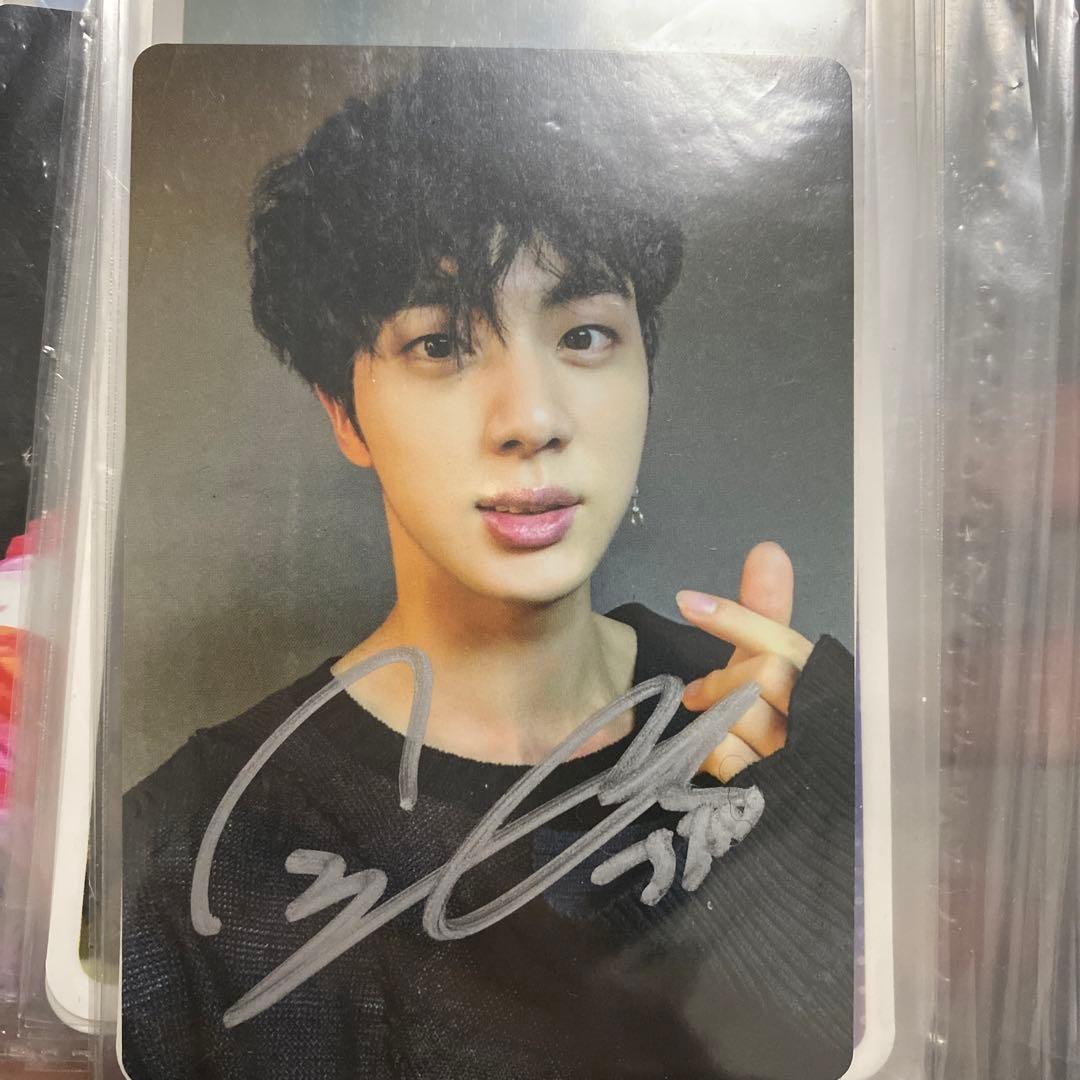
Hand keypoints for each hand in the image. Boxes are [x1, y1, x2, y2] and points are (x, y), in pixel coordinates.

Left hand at [676, 542, 812, 781]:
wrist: (793, 801)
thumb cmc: (779, 719)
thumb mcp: (770, 663)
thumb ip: (765, 613)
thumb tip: (768, 548)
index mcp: (827, 682)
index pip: (782, 643)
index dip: (736, 618)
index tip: (686, 601)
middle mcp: (825, 720)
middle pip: (764, 675)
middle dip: (722, 680)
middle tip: (700, 693)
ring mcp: (803, 762)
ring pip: (742, 719)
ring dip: (715, 718)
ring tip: (712, 725)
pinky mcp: (778, 797)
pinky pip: (728, 761)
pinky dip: (712, 753)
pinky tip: (717, 756)